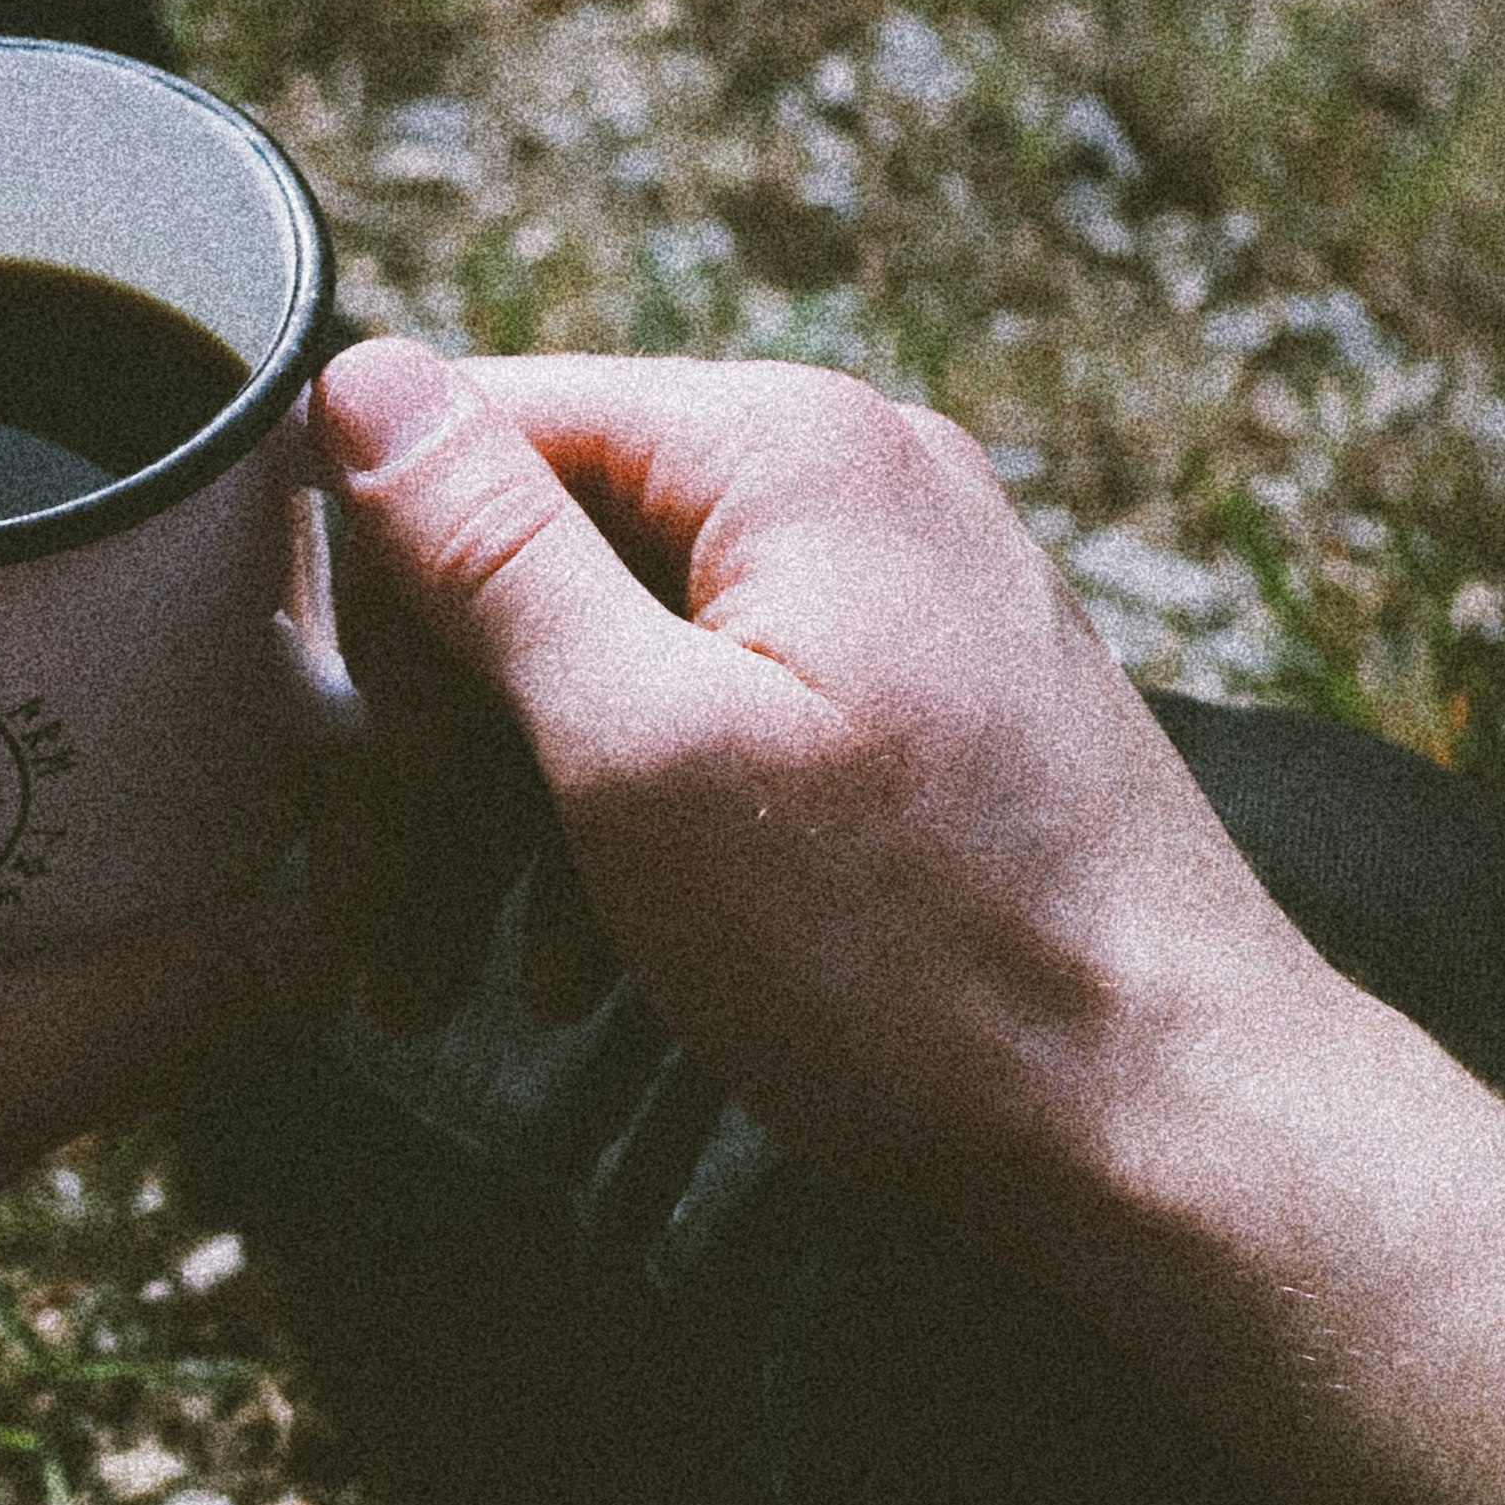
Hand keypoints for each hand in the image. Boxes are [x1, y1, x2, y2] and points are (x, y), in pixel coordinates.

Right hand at [314, 337, 1349, 1257]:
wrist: (1181, 1129)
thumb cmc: (915, 960)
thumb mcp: (641, 749)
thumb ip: (490, 550)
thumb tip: (361, 374)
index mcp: (787, 446)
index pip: (488, 426)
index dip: (377, 591)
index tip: (324, 760)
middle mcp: (859, 476)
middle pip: (550, 547)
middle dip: (436, 740)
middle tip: (364, 918)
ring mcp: (908, 584)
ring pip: (624, 649)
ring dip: (511, 808)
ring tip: (440, 981)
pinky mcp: (931, 695)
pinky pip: (722, 712)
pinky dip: (628, 825)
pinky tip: (578, 969)